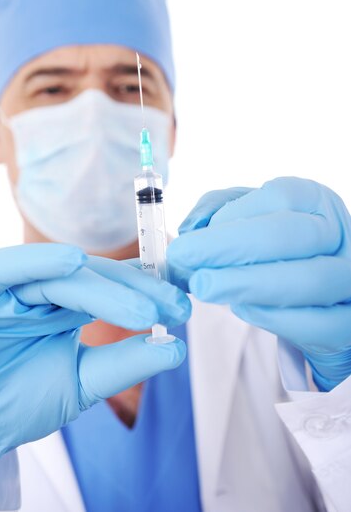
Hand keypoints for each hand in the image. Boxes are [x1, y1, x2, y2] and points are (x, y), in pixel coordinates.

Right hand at [0, 244, 189, 495]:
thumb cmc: (15, 402)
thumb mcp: (80, 384)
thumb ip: (123, 365)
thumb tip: (176, 349)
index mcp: (65, 306)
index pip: (112, 287)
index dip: (147, 291)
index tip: (182, 304)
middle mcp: (42, 290)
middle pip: (95, 277)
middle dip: (137, 290)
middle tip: (174, 306)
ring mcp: (10, 287)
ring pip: (61, 274)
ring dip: (104, 286)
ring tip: (143, 306)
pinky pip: (6, 267)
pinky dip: (38, 260)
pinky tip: (73, 260)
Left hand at [167, 177, 350, 391]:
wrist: (319, 300)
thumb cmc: (278, 252)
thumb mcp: (250, 219)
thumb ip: (216, 212)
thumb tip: (189, 228)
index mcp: (316, 201)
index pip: (279, 196)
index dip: (232, 214)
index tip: (192, 236)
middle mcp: (340, 233)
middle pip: (289, 234)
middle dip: (230, 247)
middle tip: (184, 259)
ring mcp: (349, 277)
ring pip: (309, 278)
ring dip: (249, 284)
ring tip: (205, 286)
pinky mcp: (349, 321)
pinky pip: (320, 323)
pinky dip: (277, 318)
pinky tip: (241, 309)